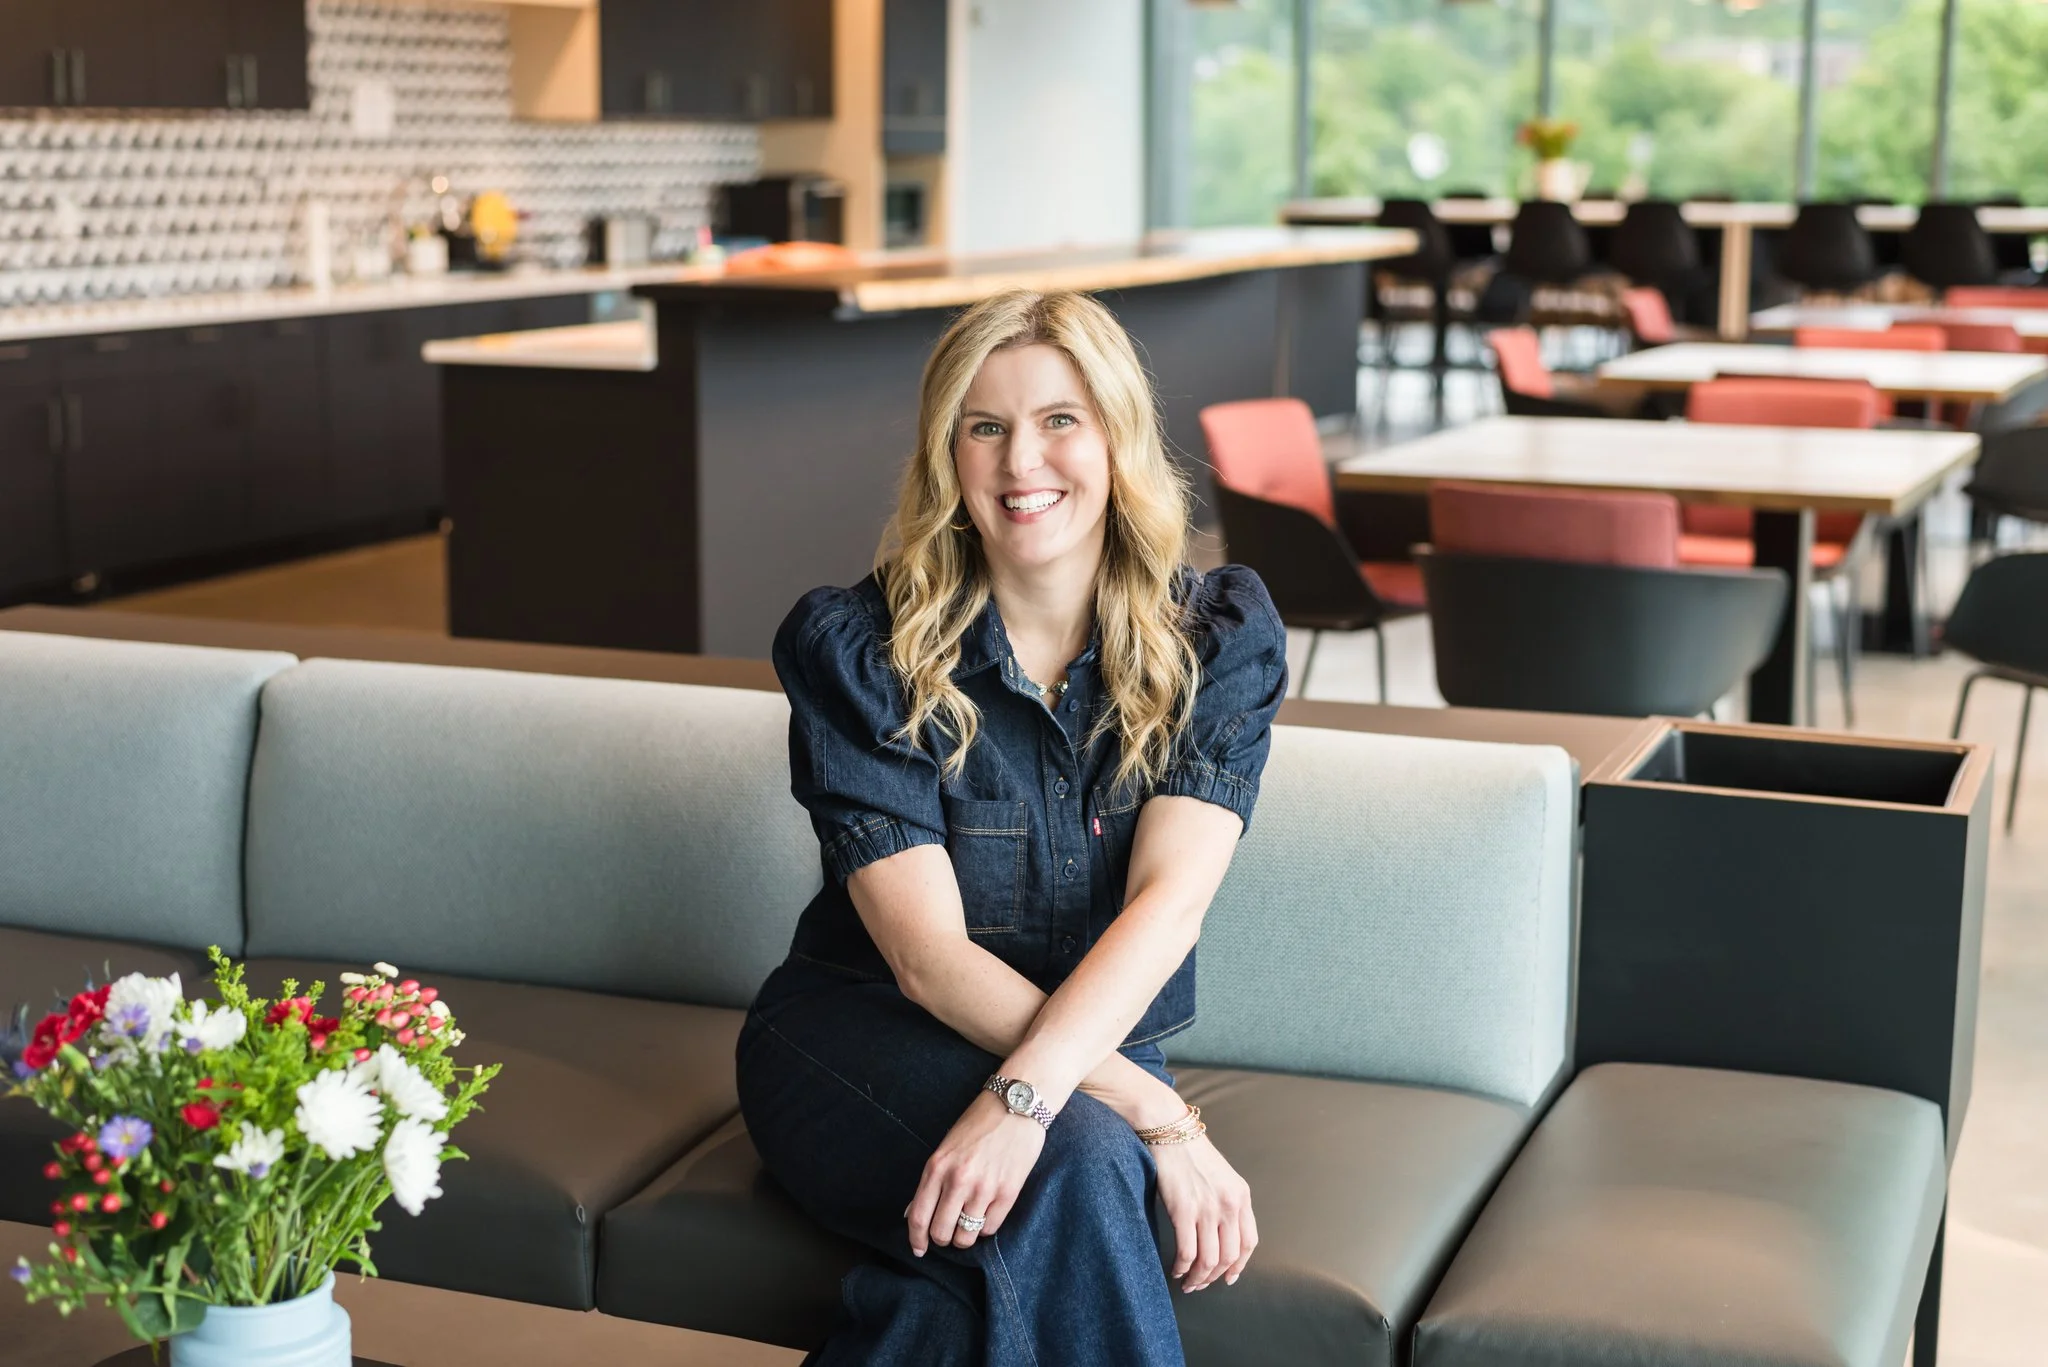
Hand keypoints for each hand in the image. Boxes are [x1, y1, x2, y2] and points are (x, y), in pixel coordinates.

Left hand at [905, 1091, 1045, 1256]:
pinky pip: (990, 1228)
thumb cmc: (979, 1124)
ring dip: (965, 1236)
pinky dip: (985, 1227)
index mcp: (937, 1166)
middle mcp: (958, 1180)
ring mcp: (984, 1188)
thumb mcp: (946, 1147)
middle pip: (941, 1232)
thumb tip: (916, 1211)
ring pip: (966, 1236)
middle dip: (942, 1238)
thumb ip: (932, 1180)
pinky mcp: (1008, 1192)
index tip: (919, 1249)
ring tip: (968, 1223)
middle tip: (948, 1233)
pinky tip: (986, 1212)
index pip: (918, 1216)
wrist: (1017, 1104)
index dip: (916, 1239)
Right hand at [1153, 1134, 1256, 1292]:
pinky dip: (1182, 1268)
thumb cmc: (1192, 1152)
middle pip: (1230, 1256)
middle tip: (1202, 1283)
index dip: (1239, 1266)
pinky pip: (1187, 1252)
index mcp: (1241, 1196)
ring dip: (1199, 1278)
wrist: (1170, 1130)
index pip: (1249, 1242)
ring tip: (1189, 1283)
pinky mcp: (1183, 1210)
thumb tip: (1222, 1235)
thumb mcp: (1222, 1176)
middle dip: (1215, 1277)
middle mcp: (1229, 1205)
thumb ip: (1228, 1202)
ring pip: (1209, 1259)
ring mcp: (1207, 1208)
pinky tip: (1176, 1270)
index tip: (1228, 1277)